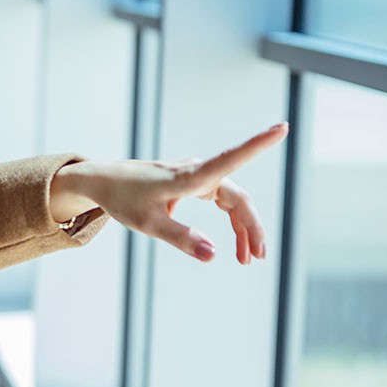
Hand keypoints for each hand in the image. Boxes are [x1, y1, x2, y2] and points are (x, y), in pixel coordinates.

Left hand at [50, 123, 288, 263]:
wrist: (104, 182)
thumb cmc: (123, 199)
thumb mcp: (148, 223)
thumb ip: (181, 238)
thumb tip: (214, 255)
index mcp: (188, 176)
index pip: (230, 158)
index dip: (258, 144)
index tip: (282, 128)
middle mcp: (197, 171)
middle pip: (238, 197)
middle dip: (252, 227)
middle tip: (257, 258)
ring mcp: (197, 176)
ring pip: (233, 201)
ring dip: (244, 228)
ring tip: (247, 258)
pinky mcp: (193, 182)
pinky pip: (223, 201)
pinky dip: (232, 222)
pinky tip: (235, 246)